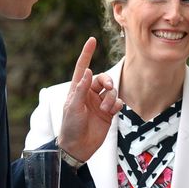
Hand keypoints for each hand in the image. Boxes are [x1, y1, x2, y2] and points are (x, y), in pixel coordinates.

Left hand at [58, 37, 121, 161]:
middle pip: (102, 79)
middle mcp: (89, 94)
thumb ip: (82, 89)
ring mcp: (99, 103)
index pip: (83, 67)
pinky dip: (116, 105)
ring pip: (112, 91)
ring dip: (111, 98)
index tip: (92, 40)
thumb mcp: (73, 107)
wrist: (78, 147)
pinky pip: (117, 102)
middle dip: (107, 81)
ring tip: (106, 109)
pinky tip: (111, 112)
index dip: (87, 54)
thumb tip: (88, 71)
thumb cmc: (71, 126)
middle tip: (108, 87)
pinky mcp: (108, 113)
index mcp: (78, 90)